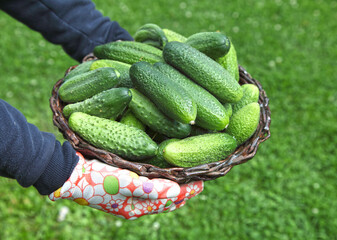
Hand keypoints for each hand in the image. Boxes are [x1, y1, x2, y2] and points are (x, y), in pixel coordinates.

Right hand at [49, 152, 203, 219]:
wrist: (69, 176)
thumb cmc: (96, 178)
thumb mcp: (124, 183)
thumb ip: (150, 189)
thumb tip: (175, 190)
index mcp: (136, 208)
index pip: (169, 201)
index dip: (187, 192)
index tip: (202, 183)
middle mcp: (134, 206)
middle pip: (165, 202)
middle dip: (183, 194)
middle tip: (197, 183)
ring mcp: (127, 199)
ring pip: (157, 198)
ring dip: (172, 191)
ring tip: (183, 184)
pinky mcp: (121, 190)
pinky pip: (147, 192)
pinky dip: (159, 187)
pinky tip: (159, 179)